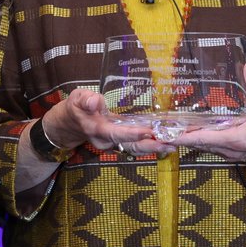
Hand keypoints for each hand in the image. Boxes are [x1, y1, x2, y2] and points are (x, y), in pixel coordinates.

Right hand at [43, 89, 165, 153]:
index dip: (133, 134)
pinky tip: (166, 140)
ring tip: (174, 144)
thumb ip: (86, 100)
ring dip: (155, 147)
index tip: (150, 132)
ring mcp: (115, 143)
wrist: (71, 122)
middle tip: (171, 143)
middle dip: (151, 146)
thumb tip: (95, 102)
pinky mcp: (121, 141)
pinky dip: (151, 144)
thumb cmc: (76, 107)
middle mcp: (107, 141)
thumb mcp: (77, 98)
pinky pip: (137, 145)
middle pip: (131, 146)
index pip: (117, 133)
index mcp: (97, 130)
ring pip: (136, 148)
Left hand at [164, 61, 245, 164]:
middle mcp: (229, 148)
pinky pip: (213, 147)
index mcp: (234, 139)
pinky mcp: (235, 152)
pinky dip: (201, 141)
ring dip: (190, 139)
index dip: (181, 136)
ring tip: (173, 130)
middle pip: (198, 144)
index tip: (165, 134)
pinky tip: (196, 132)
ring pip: (204, 147)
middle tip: (161, 129)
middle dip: (180, 137)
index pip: (201, 139)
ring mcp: (231, 152)